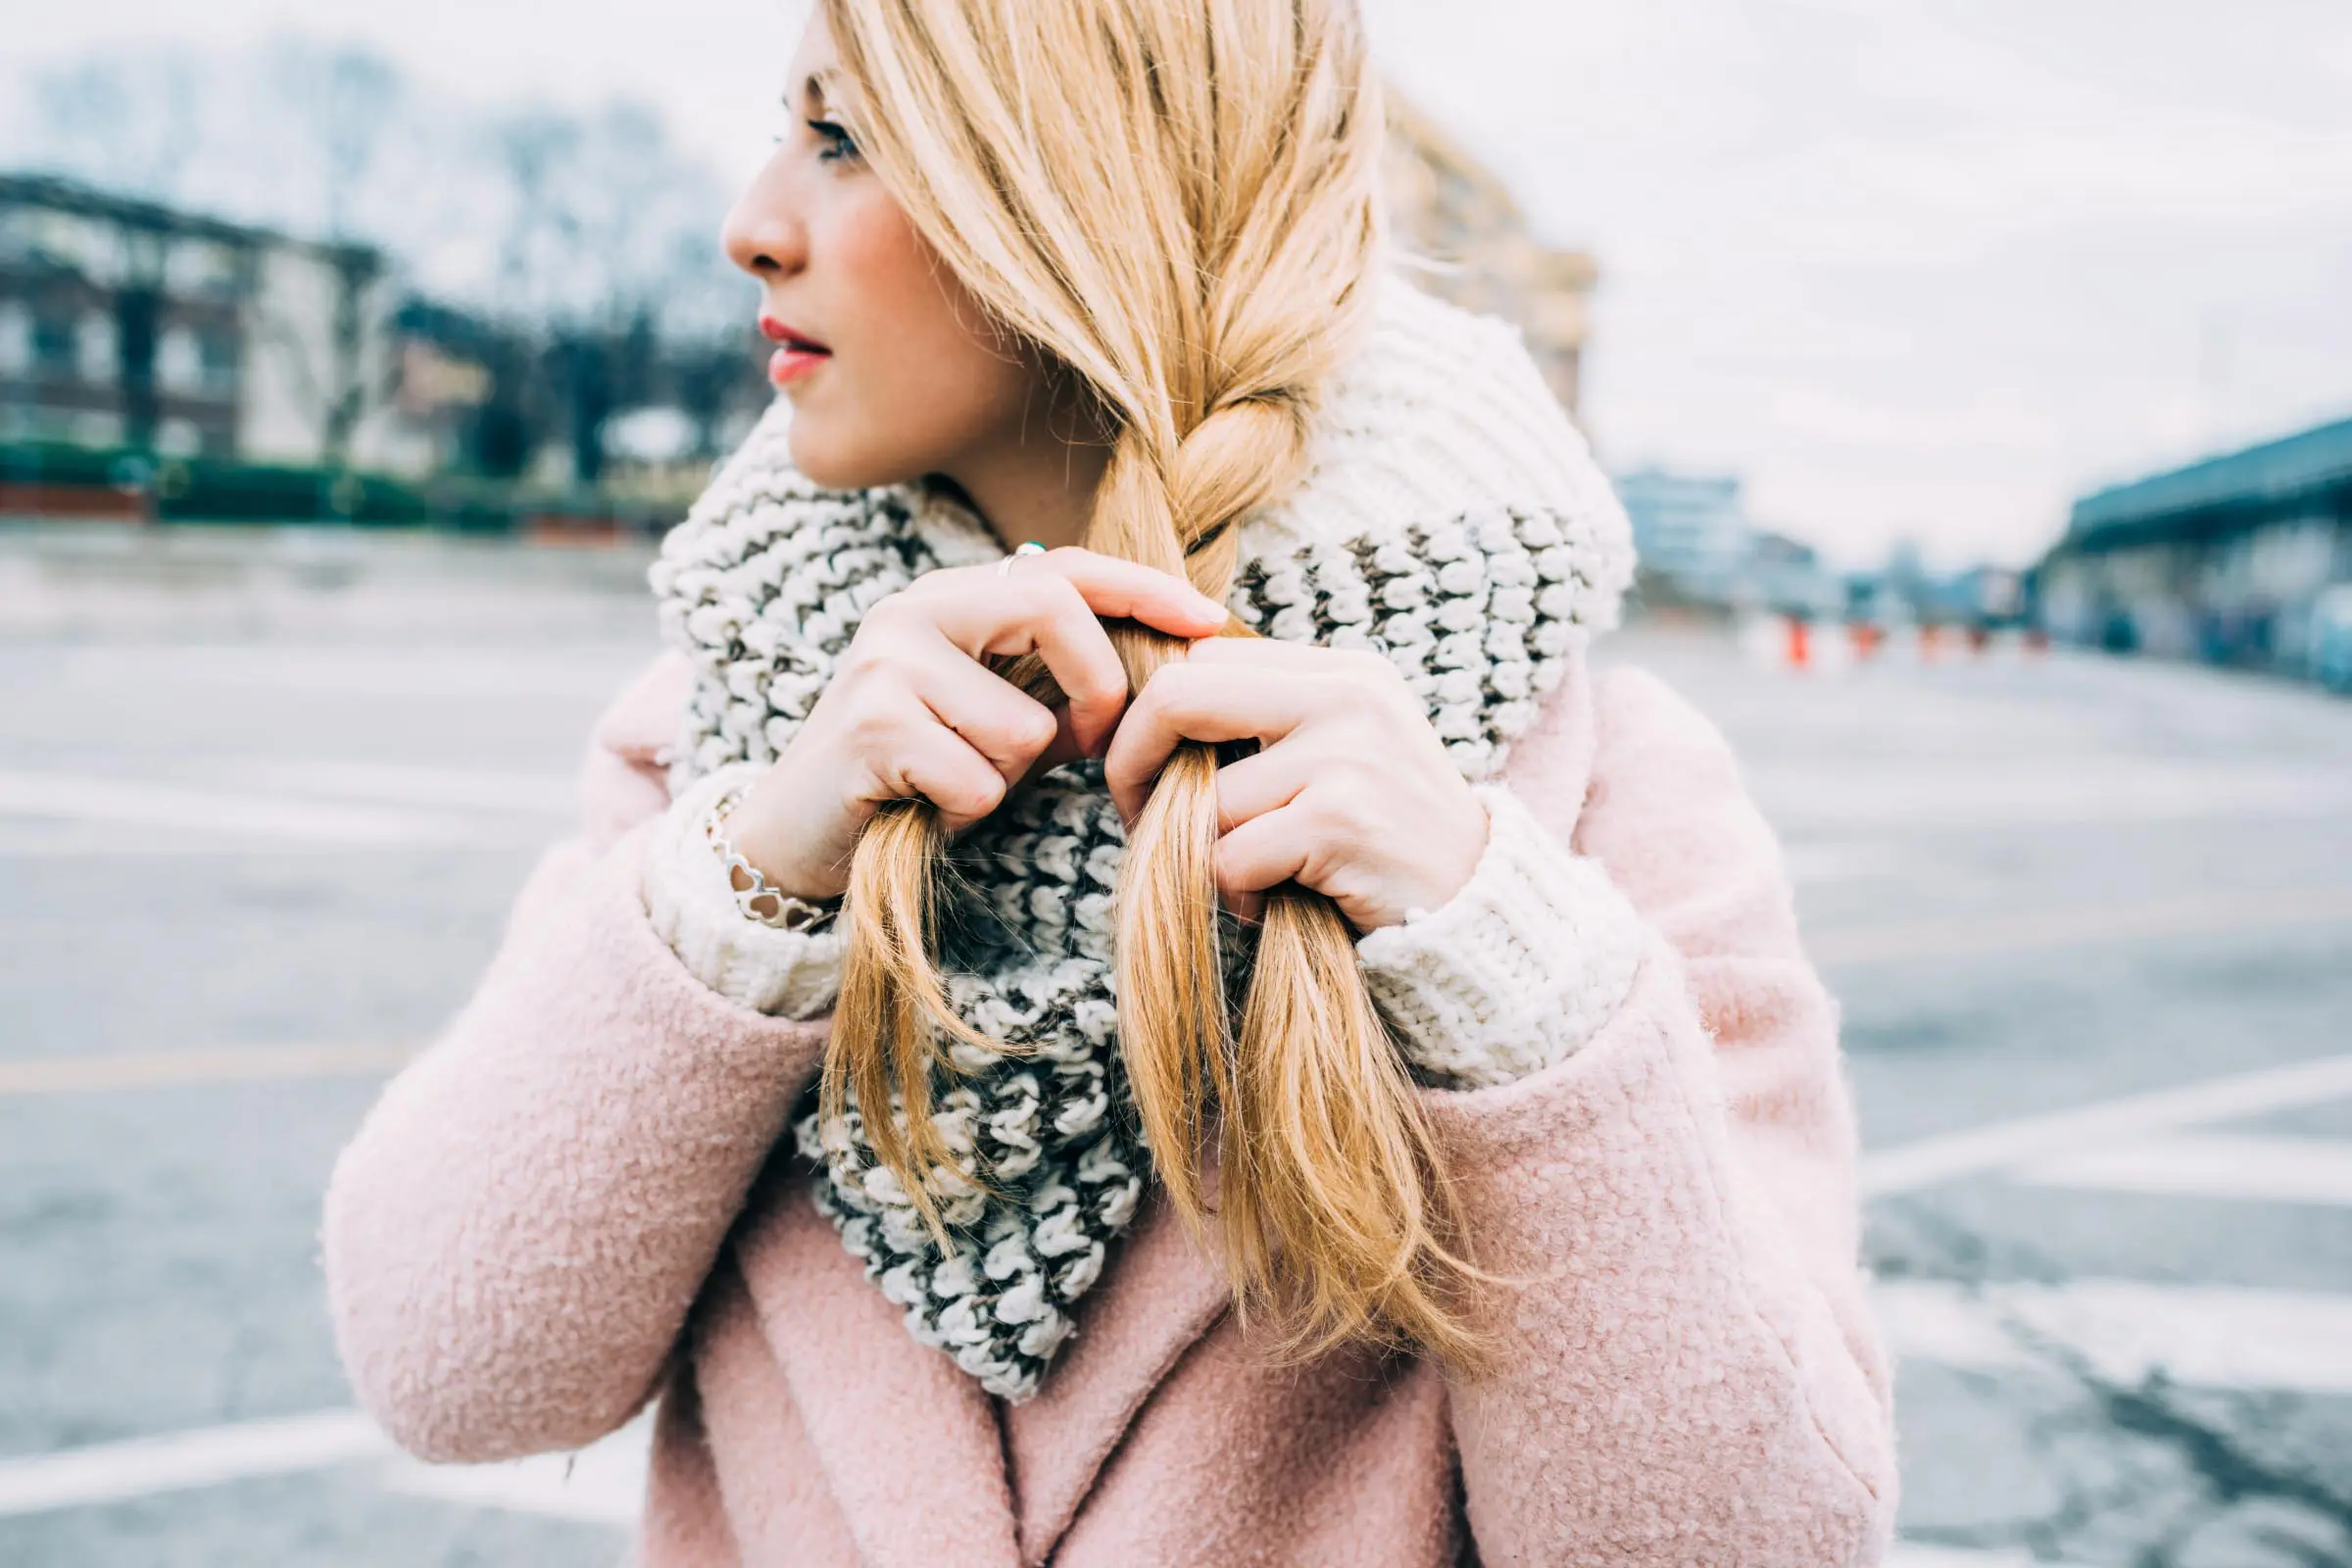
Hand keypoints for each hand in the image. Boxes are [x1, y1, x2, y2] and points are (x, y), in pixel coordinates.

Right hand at [723, 548, 1229, 900]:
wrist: (796, 837)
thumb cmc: (915, 776)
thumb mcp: (998, 720)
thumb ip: (1063, 688)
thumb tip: (1169, 666)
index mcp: (950, 598)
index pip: (1063, 566)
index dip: (1143, 589)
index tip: (1211, 621)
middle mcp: (912, 611)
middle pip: (1052, 610)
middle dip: (1097, 688)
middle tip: (1089, 745)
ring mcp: (884, 664)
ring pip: (1022, 725)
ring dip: (1006, 778)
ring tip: (955, 784)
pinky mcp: (868, 727)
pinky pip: (980, 781)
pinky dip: (966, 813)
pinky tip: (923, 807)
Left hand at [1103, 640, 1489, 932]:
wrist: (1480, 909)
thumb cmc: (1389, 841)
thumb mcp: (1344, 754)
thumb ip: (1269, 724)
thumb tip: (1150, 716)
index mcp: (1341, 670)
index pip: (1203, 659)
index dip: (1153, 717)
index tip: (1145, 772)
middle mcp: (1345, 695)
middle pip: (1180, 696)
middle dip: (1135, 762)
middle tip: (1135, 817)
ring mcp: (1347, 754)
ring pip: (1207, 800)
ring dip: (1210, 855)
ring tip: (1256, 879)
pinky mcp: (1340, 819)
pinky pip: (1231, 857)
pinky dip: (1238, 895)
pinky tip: (1277, 904)